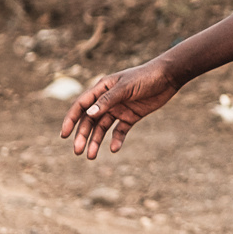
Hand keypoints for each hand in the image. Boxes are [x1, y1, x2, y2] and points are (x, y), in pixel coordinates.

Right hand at [60, 58, 181, 158]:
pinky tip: (114, 149)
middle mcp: (107, 100)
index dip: (71, 120)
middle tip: (78, 152)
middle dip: (82, 135)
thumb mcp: (125, 87)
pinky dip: (116, 140)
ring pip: (103, 128)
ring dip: (96, 141)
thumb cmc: (145, 77)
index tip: (64, 135)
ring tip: (92, 156)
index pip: (81, 106)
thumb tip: (89, 114)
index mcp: (101, 89)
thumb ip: (108, 101)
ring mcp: (119, 109)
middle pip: (90, 120)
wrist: (168, 77)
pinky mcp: (131, 116)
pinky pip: (120, 130)